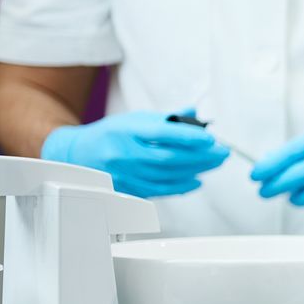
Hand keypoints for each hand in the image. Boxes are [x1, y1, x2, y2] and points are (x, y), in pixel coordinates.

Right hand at [39, 108, 228, 197]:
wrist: (80, 155)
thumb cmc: (112, 135)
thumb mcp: (136, 120)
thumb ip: (167, 119)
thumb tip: (196, 113)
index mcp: (127, 132)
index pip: (162, 134)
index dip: (189, 137)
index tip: (210, 138)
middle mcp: (126, 154)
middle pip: (170, 158)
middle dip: (201, 156)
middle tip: (222, 152)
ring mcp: (127, 174)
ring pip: (169, 175)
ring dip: (197, 170)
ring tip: (215, 163)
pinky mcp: (130, 189)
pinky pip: (162, 189)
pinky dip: (183, 185)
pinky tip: (197, 180)